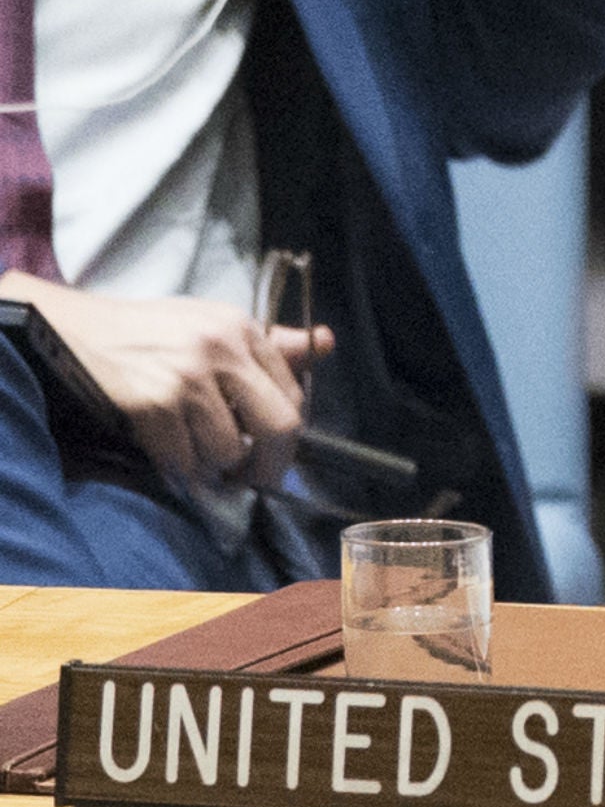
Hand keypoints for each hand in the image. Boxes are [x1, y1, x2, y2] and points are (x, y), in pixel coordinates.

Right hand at [0, 273, 334, 492]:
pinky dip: (176, 465)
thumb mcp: (214, 326)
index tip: (270, 450)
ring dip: (212, 464)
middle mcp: (222, 348)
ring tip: (192, 448)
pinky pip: (184, 460)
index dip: (285, 434)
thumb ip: (271, 344)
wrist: (75, 329)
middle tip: (253, 480)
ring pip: (229, 450)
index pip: (293, 395)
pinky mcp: (154, 402)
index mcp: (243, 328)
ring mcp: (188, 376)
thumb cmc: (151, 333)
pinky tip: (164, 447)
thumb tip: (326, 342)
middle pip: (280, 426)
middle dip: (269, 465)